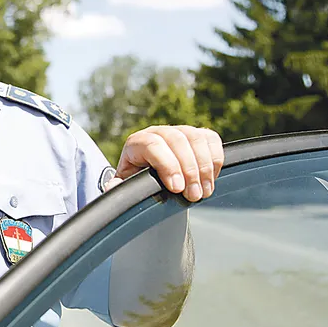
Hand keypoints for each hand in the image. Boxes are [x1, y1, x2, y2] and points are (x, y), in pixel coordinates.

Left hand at [109, 125, 224, 202]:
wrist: (151, 171)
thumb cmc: (138, 178)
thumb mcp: (126, 184)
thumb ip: (119, 187)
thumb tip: (112, 189)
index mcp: (138, 142)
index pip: (153, 145)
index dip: (167, 165)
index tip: (176, 188)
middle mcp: (159, 131)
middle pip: (178, 140)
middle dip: (189, 170)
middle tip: (194, 195)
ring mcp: (180, 130)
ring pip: (196, 138)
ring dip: (204, 167)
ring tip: (204, 192)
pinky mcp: (199, 134)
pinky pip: (211, 140)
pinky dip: (215, 159)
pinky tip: (210, 180)